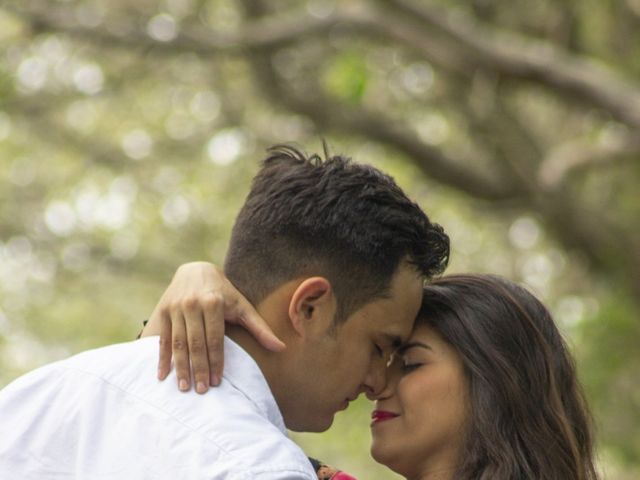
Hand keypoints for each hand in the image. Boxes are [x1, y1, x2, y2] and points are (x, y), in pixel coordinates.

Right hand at [141, 262, 284, 393]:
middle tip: (201, 391)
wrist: (195, 270)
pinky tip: (163, 376)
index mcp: (213, 303)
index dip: (216, 361)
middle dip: (198, 368)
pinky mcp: (162, 311)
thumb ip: (260, 328)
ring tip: (184, 388)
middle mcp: (191, 304)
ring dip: (180, 367)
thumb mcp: (242, 306)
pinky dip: (162, 358)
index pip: (215, 338)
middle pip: (195, 343)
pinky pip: (162, 339)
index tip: (217, 382)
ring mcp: (175, 308)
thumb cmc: (224, 293)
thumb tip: (281, 348)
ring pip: (178, 343)